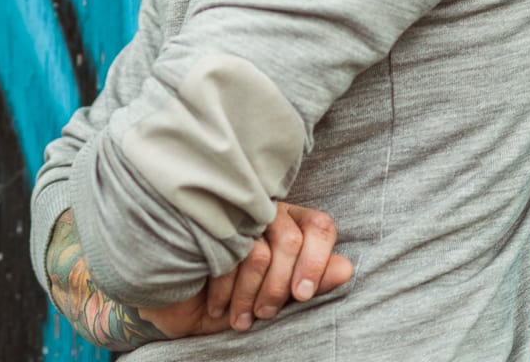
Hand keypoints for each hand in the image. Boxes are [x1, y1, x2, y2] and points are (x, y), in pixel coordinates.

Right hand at [208, 202, 351, 329]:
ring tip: (241, 318)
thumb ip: (314, 282)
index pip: (319, 225)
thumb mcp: (280, 298)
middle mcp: (266, 211)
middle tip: (265, 314)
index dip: (316, 260)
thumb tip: (346, 268)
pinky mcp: (205, 225)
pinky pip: (226, 257)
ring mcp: (234, 215)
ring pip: (260, 253)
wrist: (183, 303)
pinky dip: (225, 290)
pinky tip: (218, 306)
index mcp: (291, 223)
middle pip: (290, 240)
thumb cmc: (239, 298)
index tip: (301, 296)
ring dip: (250, 294)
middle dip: (279, 287)